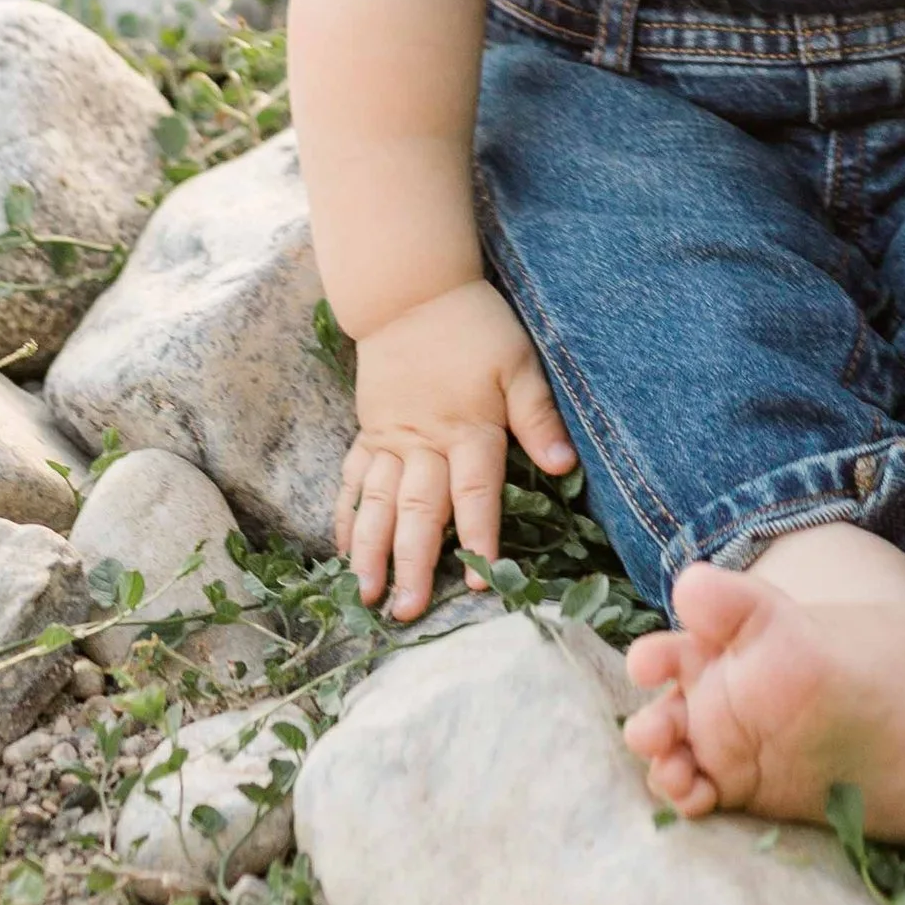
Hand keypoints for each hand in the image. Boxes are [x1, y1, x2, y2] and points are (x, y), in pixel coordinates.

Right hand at [334, 279, 576, 620]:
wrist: (411, 292)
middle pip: (419, 510)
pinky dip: (346, 515)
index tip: (479, 582)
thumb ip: (538, 417)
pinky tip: (341, 550)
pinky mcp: (369, 432)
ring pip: (378, 504)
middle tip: (407, 611)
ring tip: (366, 594)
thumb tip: (564, 466)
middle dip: (413, 563)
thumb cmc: (475, 327)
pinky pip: (354, 480)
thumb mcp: (518, 362)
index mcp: (468, 428)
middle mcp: (425, 442)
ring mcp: (390, 440)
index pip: (475, 493)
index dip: (478, 538)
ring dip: (370, 551)